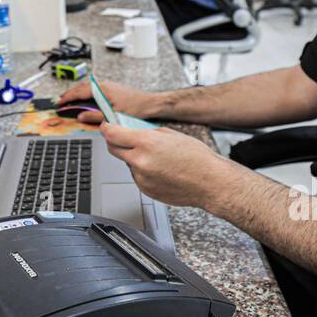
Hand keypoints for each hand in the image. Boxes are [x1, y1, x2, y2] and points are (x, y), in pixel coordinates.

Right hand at [56, 78, 155, 123]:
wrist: (151, 104)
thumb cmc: (136, 108)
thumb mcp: (112, 115)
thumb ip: (95, 116)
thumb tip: (81, 116)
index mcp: (103, 89)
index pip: (79, 92)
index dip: (68, 97)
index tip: (59, 102)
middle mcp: (105, 85)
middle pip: (82, 87)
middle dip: (70, 94)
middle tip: (61, 101)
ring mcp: (109, 86)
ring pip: (88, 87)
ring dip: (78, 93)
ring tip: (70, 100)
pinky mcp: (113, 89)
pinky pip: (94, 89)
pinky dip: (86, 93)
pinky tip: (86, 99)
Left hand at [99, 123, 235, 207]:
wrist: (210, 182)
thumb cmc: (197, 158)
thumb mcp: (171, 135)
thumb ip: (148, 133)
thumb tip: (133, 131)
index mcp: (146, 143)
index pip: (112, 134)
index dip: (106, 128)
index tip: (106, 126)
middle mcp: (140, 161)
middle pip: (113, 149)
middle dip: (115, 142)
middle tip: (123, 138)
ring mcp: (142, 178)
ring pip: (127, 164)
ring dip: (134, 158)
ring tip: (157, 159)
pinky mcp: (145, 190)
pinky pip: (137, 177)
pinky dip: (143, 172)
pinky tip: (161, 171)